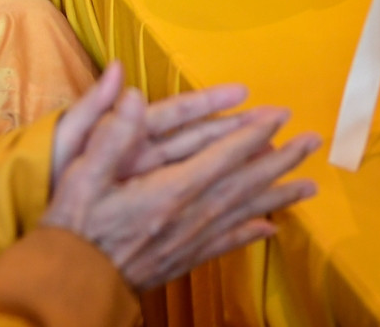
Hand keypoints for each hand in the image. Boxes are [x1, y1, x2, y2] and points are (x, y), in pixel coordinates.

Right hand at [41, 81, 318, 289]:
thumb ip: (110, 134)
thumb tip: (131, 93)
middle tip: (312, 141)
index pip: (221, 156)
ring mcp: (188, 242)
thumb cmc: (71, 227)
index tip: (279, 116)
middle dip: (280, 159)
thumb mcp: (81, 173)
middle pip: (244, 183)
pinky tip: (272, 228)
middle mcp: (187, 217)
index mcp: (167, 191)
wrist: (67, 287)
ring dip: (279, 195)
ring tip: (310, 184)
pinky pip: (227, 244)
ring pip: (244, 213)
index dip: (253, 134)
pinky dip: (252, 233)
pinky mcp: (182, 260)